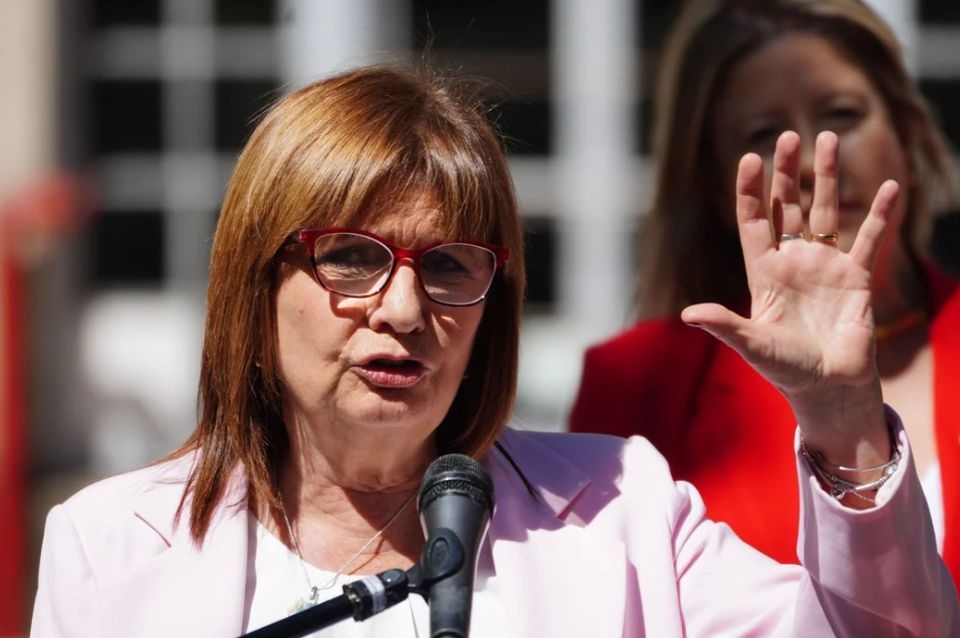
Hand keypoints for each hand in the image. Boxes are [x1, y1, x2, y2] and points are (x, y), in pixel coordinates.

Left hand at [681, 131, 896, 472]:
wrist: (829, 389)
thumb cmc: (785, 369)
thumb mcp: (752, 344)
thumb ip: (724, 324)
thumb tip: (688, 313)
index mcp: (764, 273)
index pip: (753, 222)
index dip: (751, 191)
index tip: (750, 158)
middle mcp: (793, 262)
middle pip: (787, 206)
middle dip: (786, 172)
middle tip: (787, 136)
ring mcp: (825, 266)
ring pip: (826, 211)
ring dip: (827, 176)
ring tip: (826, 138)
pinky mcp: (857, 277)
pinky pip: (870, 237)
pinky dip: (881, 213)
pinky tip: (890, 185)